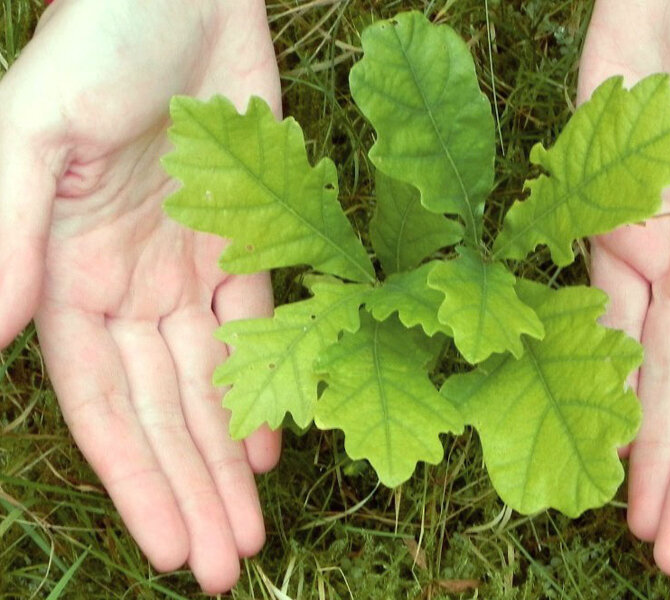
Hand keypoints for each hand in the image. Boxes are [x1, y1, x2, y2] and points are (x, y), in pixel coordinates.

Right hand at [0, 0, 281, 591]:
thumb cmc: (100, 47)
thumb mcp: (36, 137)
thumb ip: (7, 239)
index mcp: (67, 278)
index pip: (104, 406)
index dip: (136, 478)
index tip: (167, 547)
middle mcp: (128, 288)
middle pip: (164, 415)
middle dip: (191, 492)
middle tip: (223, 569)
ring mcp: (188, 269)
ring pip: (213, 388)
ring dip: (231, 460)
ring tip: (251, 533)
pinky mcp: (245, 243)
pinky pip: (258, 333)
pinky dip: (267, 387)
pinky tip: (275, 446)